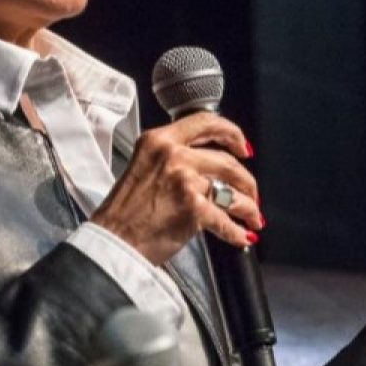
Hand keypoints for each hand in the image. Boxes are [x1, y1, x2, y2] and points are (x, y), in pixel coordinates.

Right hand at [91, 114, 262, 264]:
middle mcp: (173, 155)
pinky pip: (226, 220)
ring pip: (232, 191)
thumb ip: (171, 159)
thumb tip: (207, 169)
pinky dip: (237, 231)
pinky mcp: (194, 208)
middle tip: (251, 194)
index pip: (205, 123)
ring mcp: (185, 180)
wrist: (113, 242)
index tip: (243, 146)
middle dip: (247, 182)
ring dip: (248, 207)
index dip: (233, 134)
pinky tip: (242, 235)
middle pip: (227, 162)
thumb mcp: (142, 168)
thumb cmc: (123, 213)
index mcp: (158, 140)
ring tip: (252, 217)